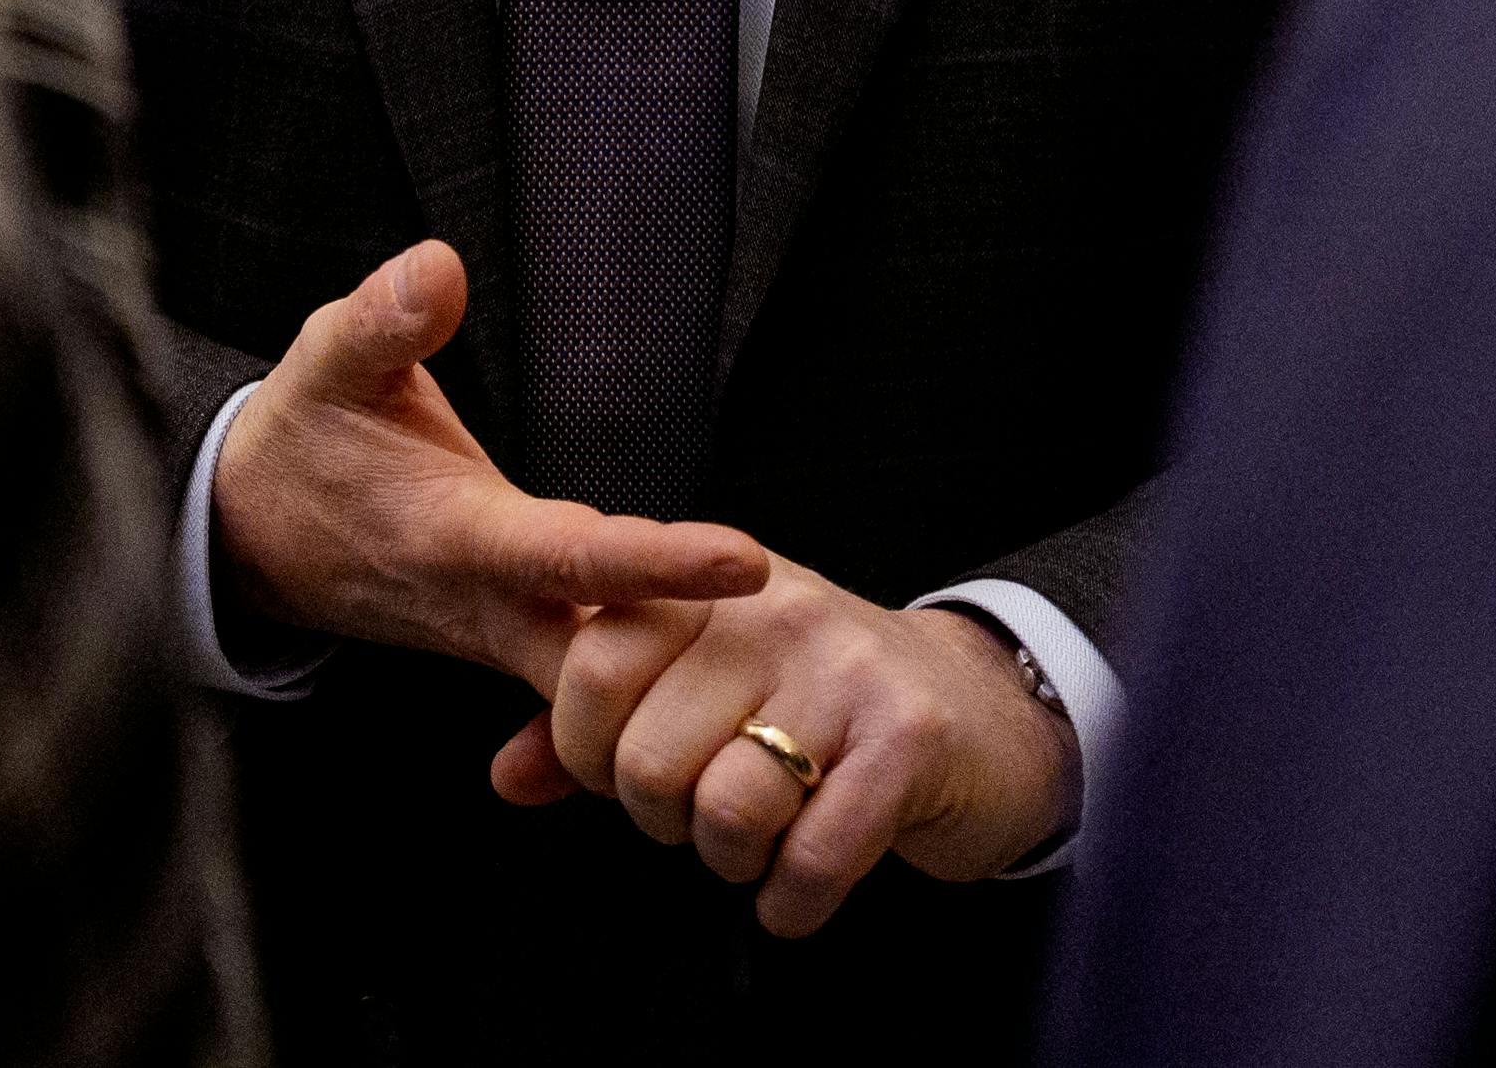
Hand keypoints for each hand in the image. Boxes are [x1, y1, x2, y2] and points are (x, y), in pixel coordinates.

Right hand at [211, 242, 769, 680]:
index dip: (657, 562)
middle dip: (702, 659)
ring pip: (609, 683)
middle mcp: (488, 605)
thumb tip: (441, 266)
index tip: (745, 558)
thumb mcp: (323, 364)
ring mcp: (501, 635)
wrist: (249, 538)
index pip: (572, 557)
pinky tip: (726, 673)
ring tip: (802, 653)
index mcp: (456, 538)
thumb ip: (383, 319)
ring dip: (689, 674)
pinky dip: (655, 683)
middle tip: (813, 642)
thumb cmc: (301, 441)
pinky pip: (593, 686)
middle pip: (613, 654)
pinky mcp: (511, 644)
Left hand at [489, 566, 1078, 937]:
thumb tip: (507, 777)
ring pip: (726, 809)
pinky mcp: (907, 739)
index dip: (587, 748)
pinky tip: (798, 893)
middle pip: (648, 756)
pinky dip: (792, 903)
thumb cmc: (825, 709)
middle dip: (665, 820)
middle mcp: (775, 612)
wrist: (988, 714)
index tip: (624, 774)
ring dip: (730, 863)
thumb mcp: (710, 690)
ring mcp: (846, 670)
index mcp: (714, 593)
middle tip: (707, 819)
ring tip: (760, 847)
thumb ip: (600, 727)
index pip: (593, 661)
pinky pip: (811, 856)